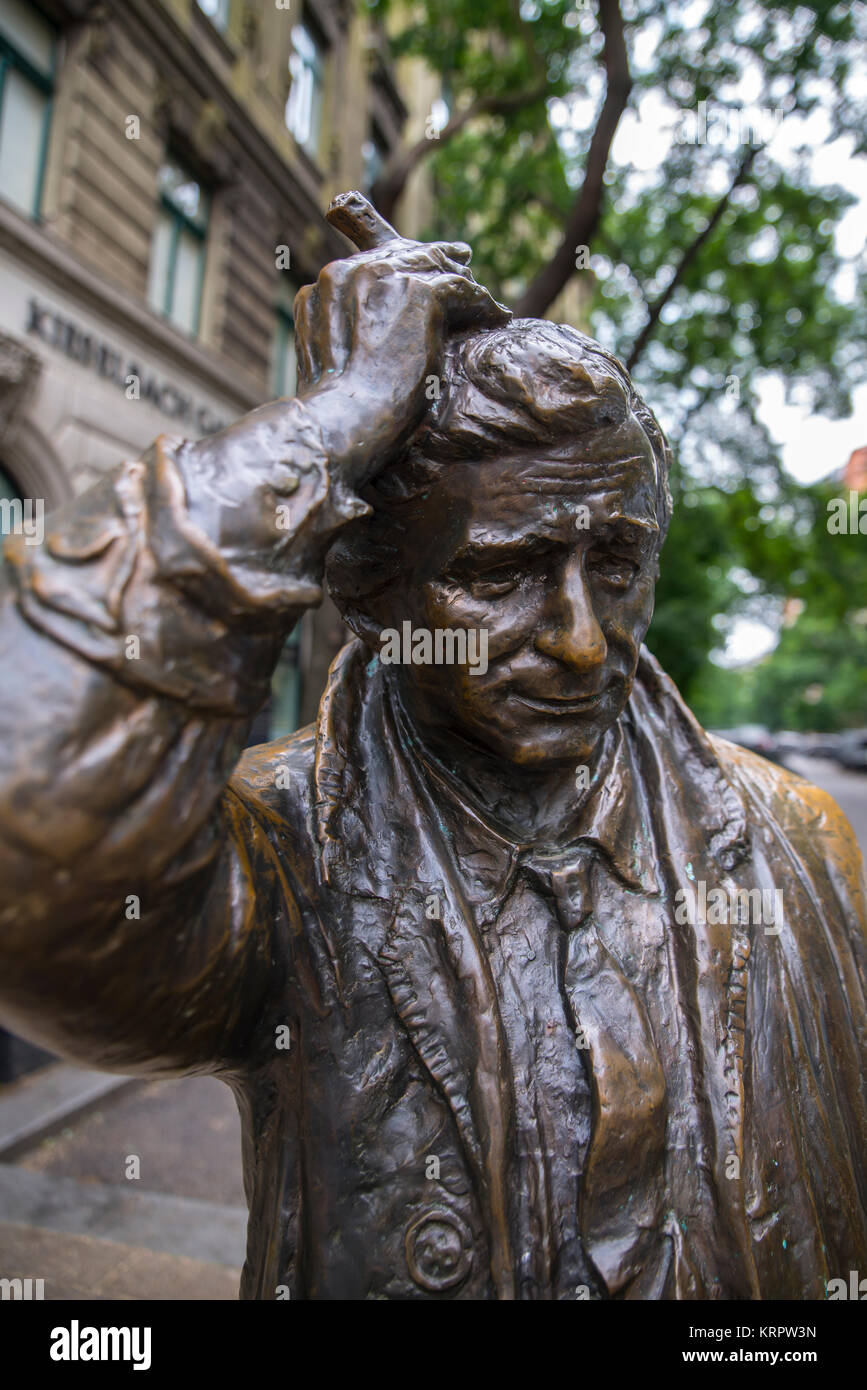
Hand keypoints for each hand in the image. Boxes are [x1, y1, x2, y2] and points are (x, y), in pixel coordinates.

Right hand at [294, 192, 510, 486]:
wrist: (344, 421)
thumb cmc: (335, 412)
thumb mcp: (328, 362)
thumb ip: (344, 335)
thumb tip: (364, 342)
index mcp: (323, 287)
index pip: (372, 262)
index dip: (403, 262)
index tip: (425, 268)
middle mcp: (350, 271)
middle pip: (403, 255)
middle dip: (435, 260)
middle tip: (464, 265)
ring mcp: (385, 278)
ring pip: (434, 267)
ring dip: (462, 282)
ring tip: (485, 300)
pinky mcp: (419, 292)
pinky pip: (461, 288)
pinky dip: (483, 303)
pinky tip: (499, 317)